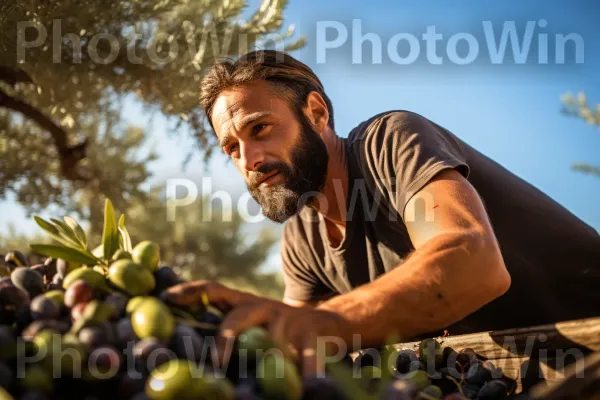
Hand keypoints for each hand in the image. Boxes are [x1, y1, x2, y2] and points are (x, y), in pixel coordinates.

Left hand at [162, 280, 351, 375]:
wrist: (328, 323)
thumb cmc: (280, 329)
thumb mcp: (255, 320)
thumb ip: (230, 326)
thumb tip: (188, 347)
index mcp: (245, 303)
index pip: (213, 289)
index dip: (190, 291)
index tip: (166, 298)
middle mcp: (263, 308)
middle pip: (237, 317)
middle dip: (224, 339)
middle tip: (216, 364)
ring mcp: (288, 320)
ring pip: (270, 343)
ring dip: (265, 365)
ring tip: (252, 391)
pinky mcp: (312, 335)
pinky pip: (307, 359)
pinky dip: (306, 374)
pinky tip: (307, 387)